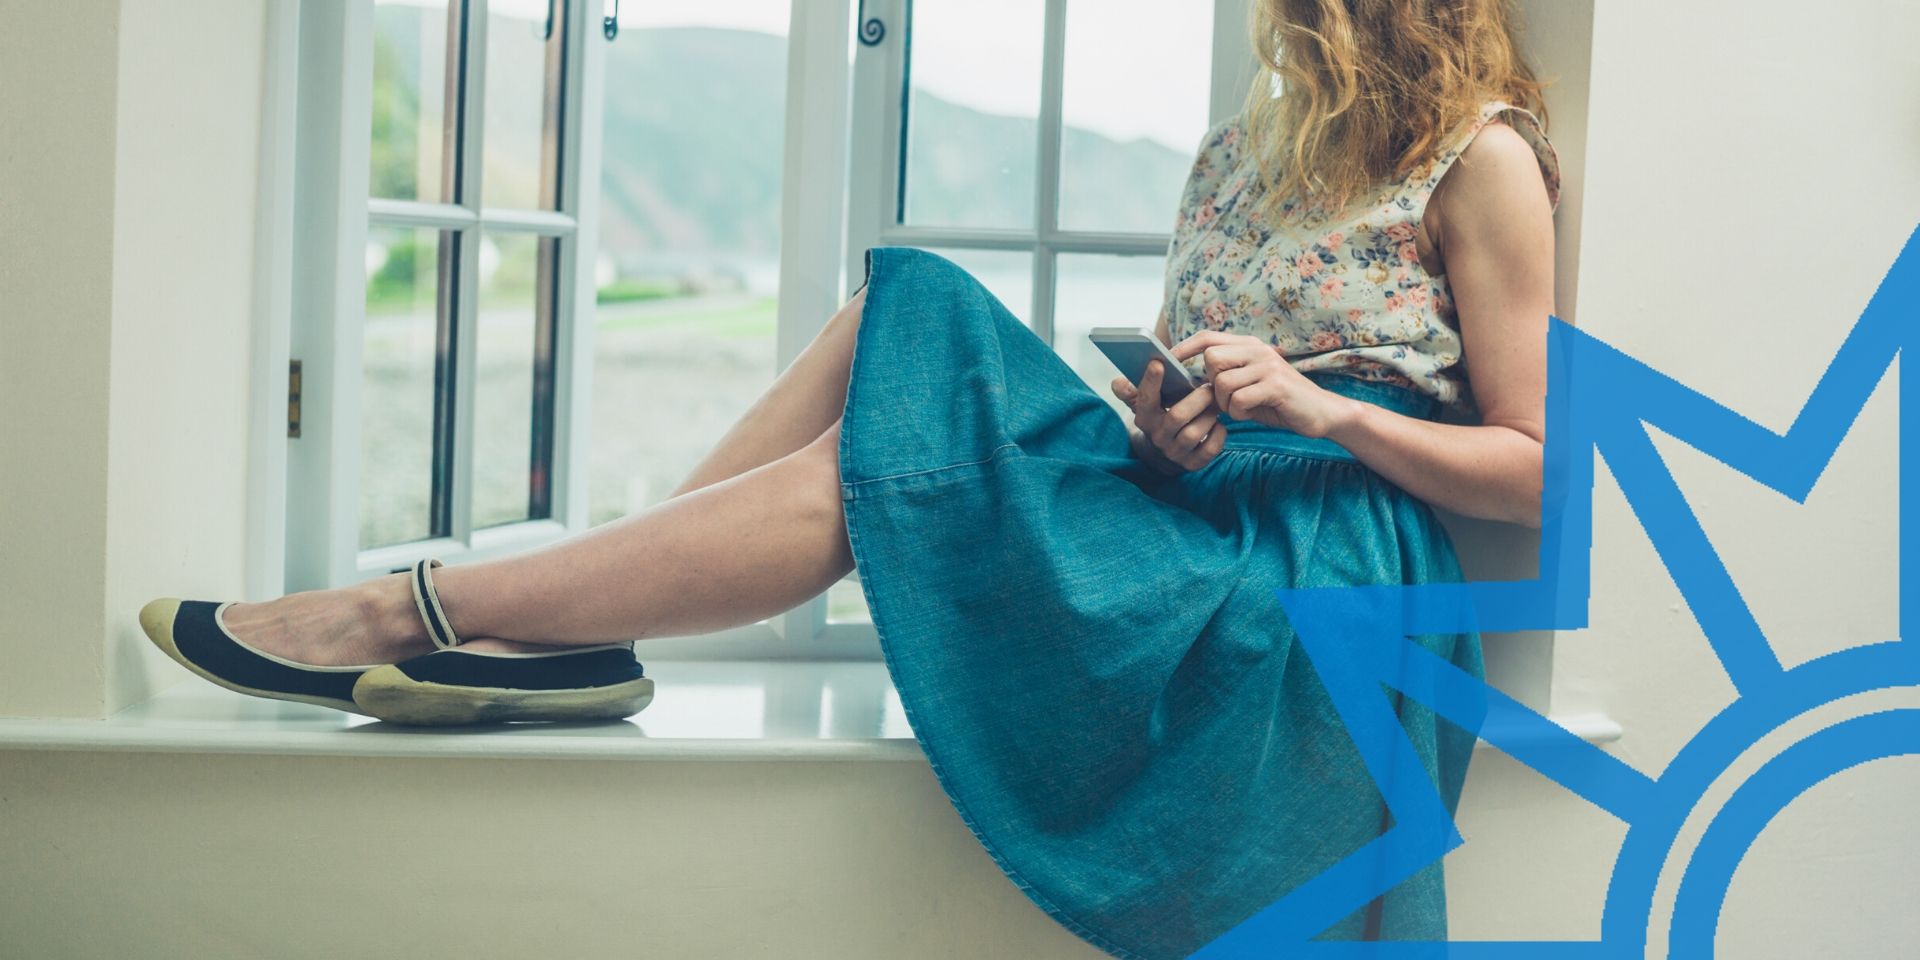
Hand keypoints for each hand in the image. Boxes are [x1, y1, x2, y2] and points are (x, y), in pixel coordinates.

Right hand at [1110, 360, 1224, 473]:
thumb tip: (1117, 383)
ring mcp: (1175, 453)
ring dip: (1209, 416)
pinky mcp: (1192, 464)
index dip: (1151, 382)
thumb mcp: (1143, 406)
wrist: (1162, 455)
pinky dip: (1218, 435)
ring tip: (1216, 404)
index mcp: (1144, 419)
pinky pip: (1209, 450)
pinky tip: (1219, 424)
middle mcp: (1158, 437)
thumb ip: (1131, 392)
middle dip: (1197, 399)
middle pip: (1177, 417)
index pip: (1145, 400)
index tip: (1158, 362)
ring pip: (1194, 433)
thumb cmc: (1159, 418)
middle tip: (1209, 387)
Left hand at [1170, 332, 1360, 438]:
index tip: (1167, 359)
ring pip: (1222, 383)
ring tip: (1242, 407)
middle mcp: (1257, 350)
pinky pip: (1238, 400)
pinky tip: (1252, 412)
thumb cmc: (1279, 401)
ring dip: (1226, 403)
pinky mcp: (1275, 386)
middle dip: (1212, 385)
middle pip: (1211, 360)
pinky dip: (1239, 412)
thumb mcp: (1250, 383)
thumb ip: (1226, 377)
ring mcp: (1267, 366)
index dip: (1185, 347)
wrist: (1321, 413)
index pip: (1208, 337)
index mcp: (1249, 346)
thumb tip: (1191, 382)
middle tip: (1226, 399)